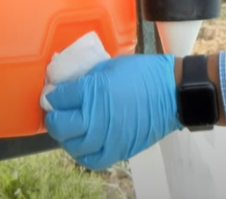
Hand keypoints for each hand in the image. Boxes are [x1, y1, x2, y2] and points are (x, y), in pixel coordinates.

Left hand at [43, 54, 179, 170]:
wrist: (171, 92)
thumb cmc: (141, 73)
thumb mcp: (108, 66)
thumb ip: (86, 79)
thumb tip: (67, 86)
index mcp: (93, 90)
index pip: (60, 97)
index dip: (53, 95)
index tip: (53, 94)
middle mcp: (97, 116)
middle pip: (61, 124)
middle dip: (53, 117)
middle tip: (54, 112)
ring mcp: (107, 136)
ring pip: (73, 145)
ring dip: (64, 136)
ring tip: (67, 128)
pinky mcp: (119, 150)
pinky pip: (92, 159)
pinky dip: (82, 154)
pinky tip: (81, 144)